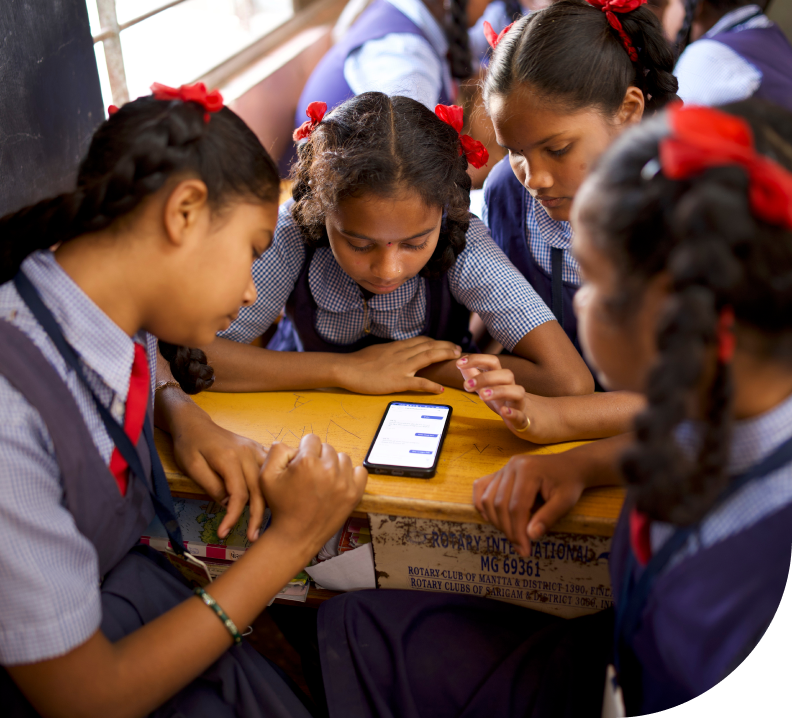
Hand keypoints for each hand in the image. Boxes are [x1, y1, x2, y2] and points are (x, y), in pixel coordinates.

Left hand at [170, 411, 267, 541]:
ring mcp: (255, 450)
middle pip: (259, 490)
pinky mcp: (257, 449)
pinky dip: (272, 487)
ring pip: (269, 481)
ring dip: (268, 502)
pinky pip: (270, 471)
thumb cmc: (189, 445)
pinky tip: (271, 500)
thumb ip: (212, 486)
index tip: (223, 533)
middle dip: (256, 517)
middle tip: (252, 537)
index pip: (239, 494)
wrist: (195, 423)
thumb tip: (230, 504)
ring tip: (263, 523)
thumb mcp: (192, 467)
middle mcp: (248, 453)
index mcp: (229, 458)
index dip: (233, 516)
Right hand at [260, 434, 367, 559]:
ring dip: (334, 465)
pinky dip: (351, 475)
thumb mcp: (266, 476)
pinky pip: (360, 471)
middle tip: (310, 476)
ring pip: (343, 458)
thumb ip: (276, 451)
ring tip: (323, 480)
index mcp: (307, 463)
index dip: (304, 450)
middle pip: (327, 448)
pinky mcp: (354, 494)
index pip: (311, 439)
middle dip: (318, 457)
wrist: (295, 536)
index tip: (301, 464)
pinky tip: (338, 482)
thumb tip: (292, 444)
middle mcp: (328, 470)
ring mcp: (343, 482)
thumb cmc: (281, 507)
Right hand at [342, 337, 461, 393]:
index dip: (437, 341)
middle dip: (446, 347)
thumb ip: (391, 351)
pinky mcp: (397, 381)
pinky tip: (441, 389)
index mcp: (397, 347)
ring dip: (444, 357)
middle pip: (429, 346)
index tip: (446, 344)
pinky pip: (418, 383)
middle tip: (459, 350)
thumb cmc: (358, 361)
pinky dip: (431, 385)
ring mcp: (401, 367)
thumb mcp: (378, 351)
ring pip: (428, 358)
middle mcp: (402, 353)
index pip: (422, 340)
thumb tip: (398, 352)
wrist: (346, 368)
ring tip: (457, 360)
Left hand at [457, 354, 566, 442]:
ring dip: (499, 391)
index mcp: (502, 380)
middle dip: (485, 377)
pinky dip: (513, 413)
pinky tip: (504, 412)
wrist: (539, 421)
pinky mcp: (525, 421)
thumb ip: (475, 378)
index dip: (476, 359)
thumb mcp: (489, 390)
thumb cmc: (509, 403)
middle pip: (505, 374)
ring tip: (482, 395)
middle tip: (467, 386)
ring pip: (516, 391)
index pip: (492, 362)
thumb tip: (461, 364)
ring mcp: (520, 404)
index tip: (459, 362)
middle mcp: (512, 388)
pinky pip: (521, 415)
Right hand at [473, 452, 587, 556]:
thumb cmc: (569, 484)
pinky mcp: (499, 472)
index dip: (518, 531)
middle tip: (520, 547)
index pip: (516, 506)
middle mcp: (512, 466)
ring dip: (496, 522)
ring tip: (512, 535)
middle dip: (508, 530)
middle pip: (499, 504)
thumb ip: (548, 518)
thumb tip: (531, 536)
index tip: (525, 550)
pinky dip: (483, 506)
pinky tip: (494, 519)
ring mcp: (503, 468)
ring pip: (487, 499)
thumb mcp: (566, 502)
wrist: (569, 466)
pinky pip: (481, 488)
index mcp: (528, 470)